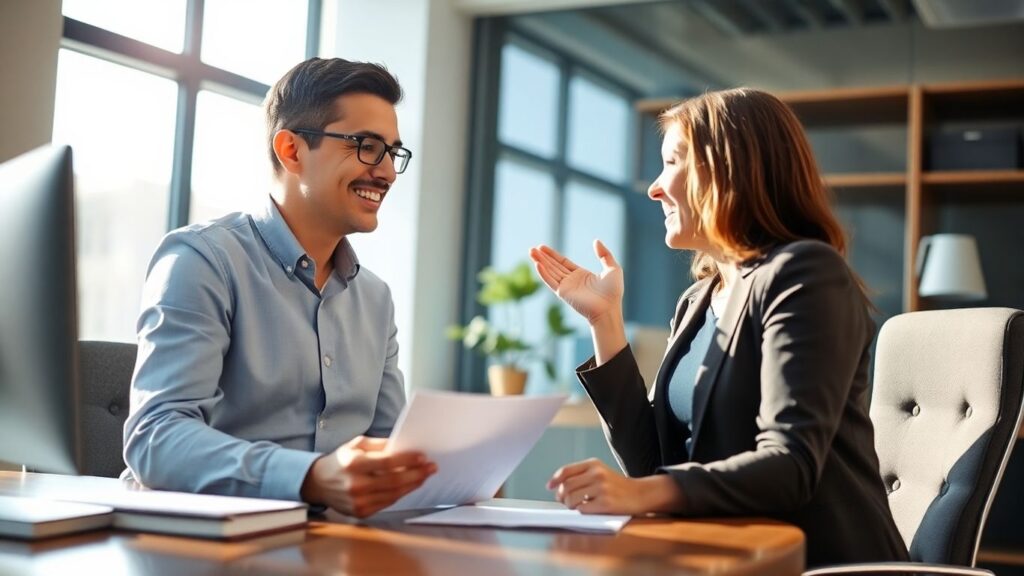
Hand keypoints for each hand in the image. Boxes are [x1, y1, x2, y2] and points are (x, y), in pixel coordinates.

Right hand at [301, 436, 436, 517]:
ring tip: (424, 475)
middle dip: (417, 474)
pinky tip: (410, 485)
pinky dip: (401, 494)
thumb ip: (380, 445)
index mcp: (353, 464)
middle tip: (431, 467)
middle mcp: (355, 485)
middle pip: (394, 481)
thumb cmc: (341, 460)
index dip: (407, 460)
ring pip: (394, 494)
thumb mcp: (356, 444)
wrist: (319, 483)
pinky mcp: (361, 512)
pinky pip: (387, 503)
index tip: (423, 456)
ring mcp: (358, 502)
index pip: (387, 462)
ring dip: (413, 485)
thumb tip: (404, 446)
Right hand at [529, 240, 623, 325]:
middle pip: (554, 266)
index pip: (563, 263)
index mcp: (581, 275)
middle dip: (543, 257)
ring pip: (550, 271)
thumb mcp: (613, 268)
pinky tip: (537, 264)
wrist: (609, 308)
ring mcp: (566, 287)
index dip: (553, 255)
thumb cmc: (613, 292)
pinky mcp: (563, 293)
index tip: (542, 247)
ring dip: (540, 262)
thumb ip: (604, 254)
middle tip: (532, 248)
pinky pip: (551, 281)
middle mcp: (571, 281)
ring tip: (531, 252)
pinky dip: (543, 273)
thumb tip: (596, 241)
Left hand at [547, 458, 683, 515]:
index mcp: (593, 464)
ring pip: (571, 498)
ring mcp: (602, 488)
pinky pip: (582, 509)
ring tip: (575, 506)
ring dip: (569, 505)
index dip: (555, 480)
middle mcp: (597, 474)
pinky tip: (587, 509)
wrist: (639, 493)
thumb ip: (580, 476)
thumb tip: (555, 487)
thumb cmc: (615, 485)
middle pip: (566, 486)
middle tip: (564, 501)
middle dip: (561, 496)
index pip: (566, 471)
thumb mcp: (599, 472)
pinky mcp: (606, 503)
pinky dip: (581, 511)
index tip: (549, 487)